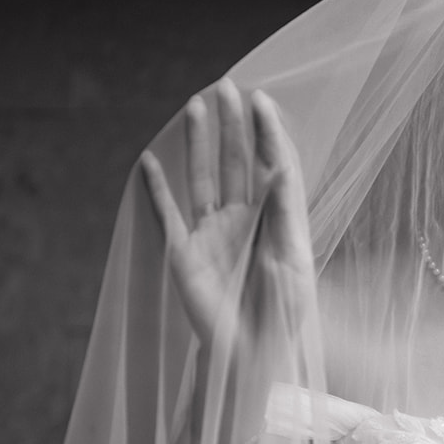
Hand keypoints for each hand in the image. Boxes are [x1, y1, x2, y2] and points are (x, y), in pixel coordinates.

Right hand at [140, 78, 312, 350]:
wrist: (254, 357)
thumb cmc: (283, 318)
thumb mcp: (292, 267)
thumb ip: (285, 215)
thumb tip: (282, 170)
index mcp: (276, 224)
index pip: (272, 168)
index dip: (267, 135)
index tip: (262, 102)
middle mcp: (244, 222)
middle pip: (237, 164)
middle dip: (233, 126)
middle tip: (228, 86)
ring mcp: (212, 236)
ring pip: (204, 178)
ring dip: (199, 143)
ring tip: (195, 105)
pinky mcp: (185, 255)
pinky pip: (168, 214)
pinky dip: (157, 188)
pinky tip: (151, 160)